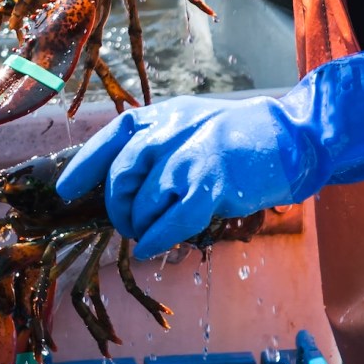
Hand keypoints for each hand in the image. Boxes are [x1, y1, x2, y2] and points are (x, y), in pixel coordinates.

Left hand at [55, 34, 363, 258]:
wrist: (297, 136)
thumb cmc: (248, 138)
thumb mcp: (197, 127)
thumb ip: (165, 147)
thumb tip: (132, 186)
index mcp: (165, 115)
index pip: (112, 136)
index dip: (84, 164)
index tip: (66, 190)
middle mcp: (171, 131)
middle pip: (120, 174)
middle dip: (117, 206)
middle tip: (126, 223)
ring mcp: (189, 156)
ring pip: (142, 201)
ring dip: (138, 225)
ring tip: (147, 235)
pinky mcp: (210, 183)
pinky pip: (168, 221)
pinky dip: (155, 238)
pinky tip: (153, 248)